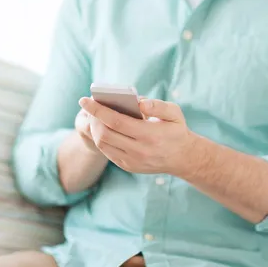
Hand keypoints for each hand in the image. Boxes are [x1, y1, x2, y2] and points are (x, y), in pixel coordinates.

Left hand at [78, 97, 197, 174]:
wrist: (183, 158)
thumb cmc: (176, 130)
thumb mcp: (174, 113)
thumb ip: (157, 105)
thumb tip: (139, 102)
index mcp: (149, 135)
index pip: (116, 121)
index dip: (97, 110)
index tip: (85, 99)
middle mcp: (139, 150)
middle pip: (105, 134)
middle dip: (93, 119)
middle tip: (90, 106)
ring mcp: (132, 161)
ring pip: (103, 145)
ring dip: (95, 129)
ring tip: (94, 116)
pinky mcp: (128, 167)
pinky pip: (108, 152)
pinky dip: (101, 139)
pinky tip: (102, 128)